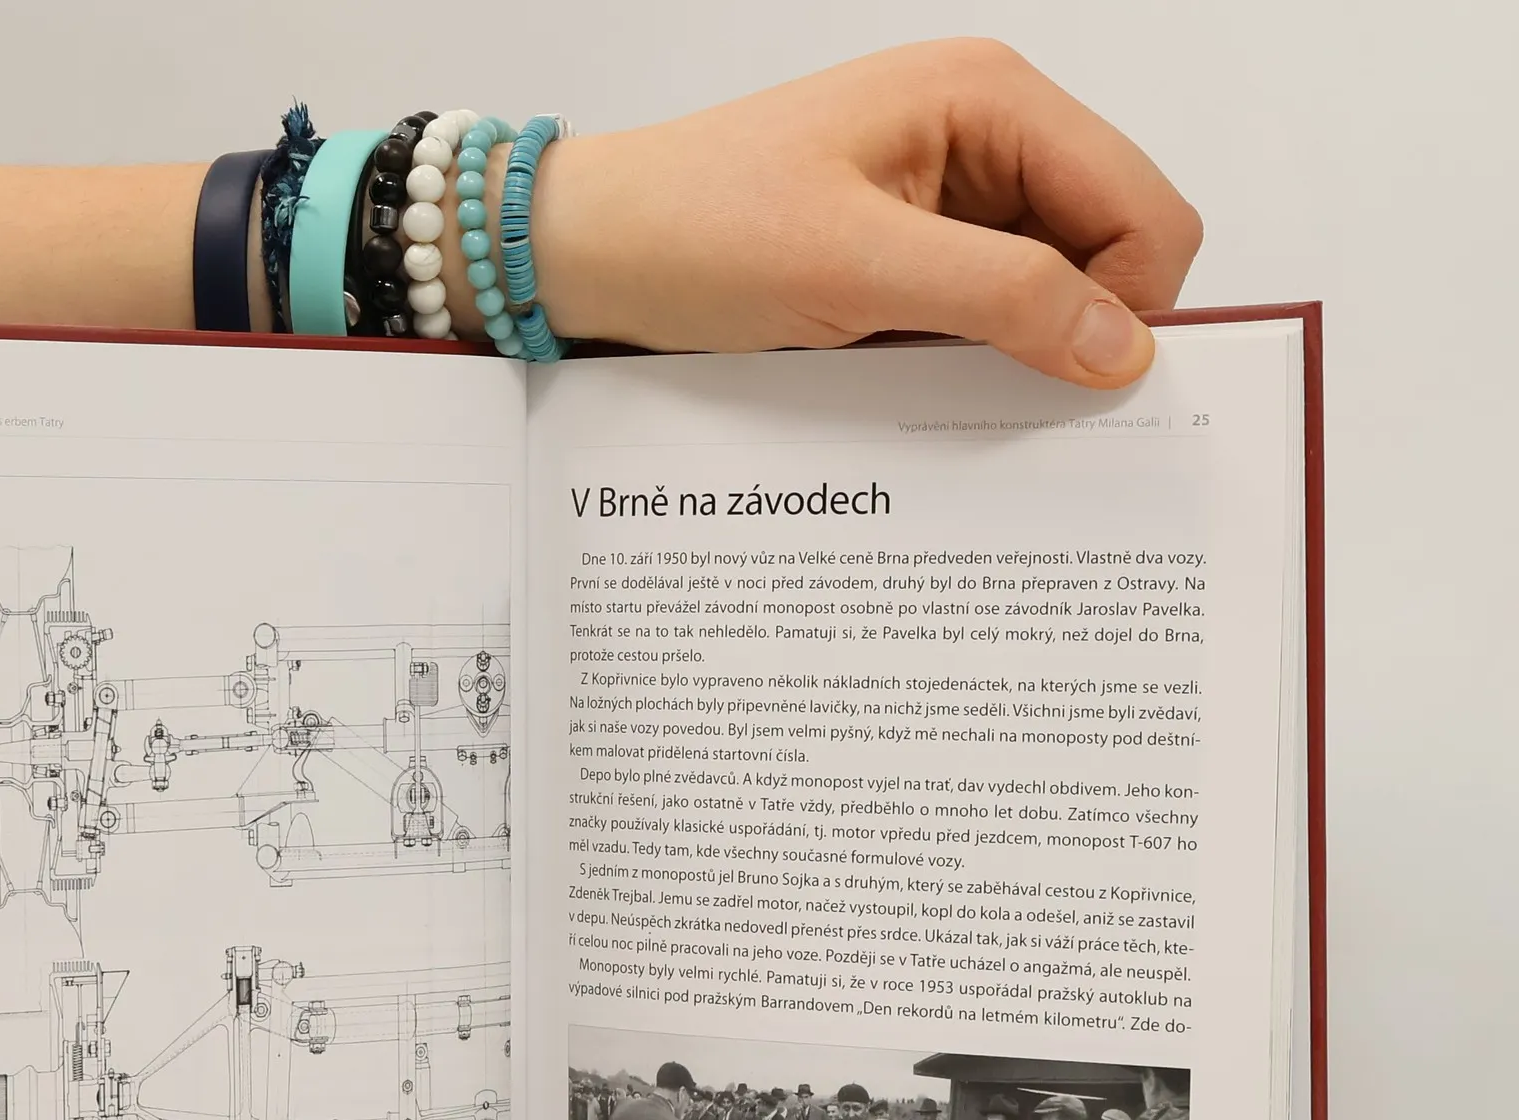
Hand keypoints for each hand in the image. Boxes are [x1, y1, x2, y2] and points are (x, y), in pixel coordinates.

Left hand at [535, 38, 1201, 385]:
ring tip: (937, 383)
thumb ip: (1001, 296)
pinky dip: (972, 360)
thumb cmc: (699, 228)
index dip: (1132, 305)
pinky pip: (987, 316)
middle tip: (1005, 398)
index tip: (1079, 387)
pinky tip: (919, 382)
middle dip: (1079, 331)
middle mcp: (988, 138)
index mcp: (993, 100)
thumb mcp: (856, 266)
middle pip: (1111, 252)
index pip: (1143, 209)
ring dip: (1018, 353)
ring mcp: (952, 199)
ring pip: (1052, 295)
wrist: (596, 252)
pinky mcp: (915, 255)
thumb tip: (1123, 347)